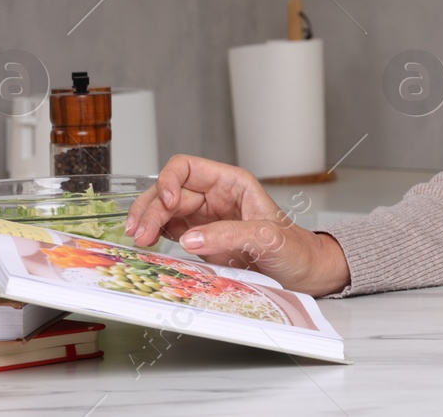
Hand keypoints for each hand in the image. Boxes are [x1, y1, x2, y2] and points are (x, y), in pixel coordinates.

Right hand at [124, 155, 350, 296]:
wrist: (304, 274)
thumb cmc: (296, 249)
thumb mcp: (269, 238)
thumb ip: (231, 235)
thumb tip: (191, 238)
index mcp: (231, 184)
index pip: (186, 168)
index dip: (170, 180)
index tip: (167, 202)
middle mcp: (214, 197)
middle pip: (169, 191)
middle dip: (151, 208)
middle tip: (141, 234)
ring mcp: (205, 219)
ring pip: (164, 211)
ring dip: (147, 222)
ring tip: (138, 240)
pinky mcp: (201, 241)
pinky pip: (170, 232)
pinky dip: (155, 237)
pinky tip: (148, 246)